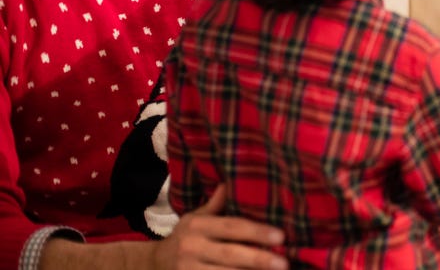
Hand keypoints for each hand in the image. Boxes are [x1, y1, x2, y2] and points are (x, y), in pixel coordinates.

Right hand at [154, 185, 287, 269]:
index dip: (257, 232)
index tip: (281, 236)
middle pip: (231, 254)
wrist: (153, 264)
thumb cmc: (185, 237)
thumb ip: (216, 204)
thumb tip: (232, 180)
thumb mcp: (196, 217)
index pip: (232, 227)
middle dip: (258, 259)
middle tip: (284, 263)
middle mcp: (192, 248)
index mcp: (198, 226)